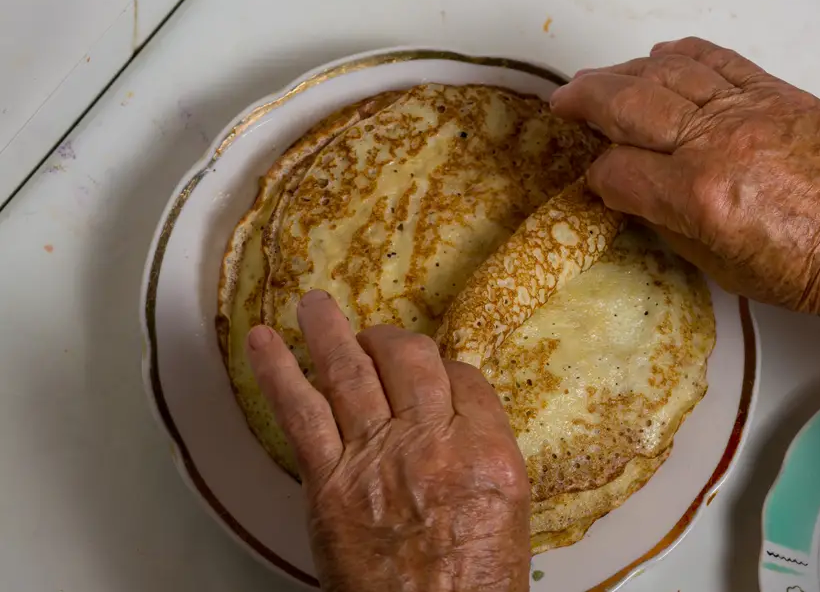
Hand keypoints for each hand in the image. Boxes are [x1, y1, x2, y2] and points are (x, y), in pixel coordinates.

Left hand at [246, 290, 529, 591]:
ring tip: (315, 305)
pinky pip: (299, 409)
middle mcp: (431, 441)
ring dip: (329, 329)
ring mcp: (375, 455)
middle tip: (377, 338)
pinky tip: (264, 341)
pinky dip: (277, 370)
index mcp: (485, 451)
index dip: (444, 367)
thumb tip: (457, 423)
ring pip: (351, 369)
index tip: (431, 370)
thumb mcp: (507, 514)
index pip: (463, 378)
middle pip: (409, 360)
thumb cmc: (472, 586)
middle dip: (391, 340)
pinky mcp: (327, 480)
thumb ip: (481, 457)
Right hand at [550, 37, 819, 322]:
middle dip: (586, 101)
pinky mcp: (774, 92)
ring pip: (665, 75)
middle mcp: (715, 144)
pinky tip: (655, 59)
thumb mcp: (720, 267)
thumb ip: (666, 222)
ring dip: (621, 74)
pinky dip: (679, 55)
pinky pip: (714, 59)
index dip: (597, 178)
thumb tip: (630, 193)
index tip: (597, 184)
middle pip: (628, 106)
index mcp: (698, 197)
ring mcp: (746, 110)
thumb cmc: (806, 269)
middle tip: (562, 102)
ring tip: (596, 80)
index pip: (618, 171)